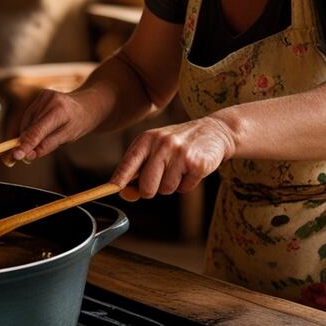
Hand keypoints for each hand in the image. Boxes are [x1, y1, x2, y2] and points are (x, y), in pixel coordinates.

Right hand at [10, 89, 103, 163]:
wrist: (88, 104)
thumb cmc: (80, 122)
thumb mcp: (68, 137)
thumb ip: (48, 145)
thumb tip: (28, 155)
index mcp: (61, 111)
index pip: (38, 131)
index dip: (26, 144)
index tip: (16, 155)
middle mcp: (50, 100)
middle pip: (30, 127)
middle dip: (25, 142)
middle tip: (20, 156)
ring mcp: (44, 95)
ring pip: (27, 122)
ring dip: (29, 134)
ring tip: (47, 134)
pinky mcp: (41, 94)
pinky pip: (30, 115)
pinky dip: (32, 126)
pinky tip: (43, 127)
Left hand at [110, 117, 234, 200]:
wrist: (213, 131)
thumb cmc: (177, 144)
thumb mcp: (156, 148)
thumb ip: (139, 170)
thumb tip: (127, 195)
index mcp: (147, 139)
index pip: (129, 163)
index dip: (119, 180)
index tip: (111, 189)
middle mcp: (162, 144)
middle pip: (147, 186)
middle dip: (152, 190)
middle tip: (161, 178)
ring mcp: (180, 153)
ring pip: (166, 189)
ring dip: (173, 184)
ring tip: (180, 168)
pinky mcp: (197, 163)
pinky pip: (185, 188)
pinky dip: (188, 184)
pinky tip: (192, 169)